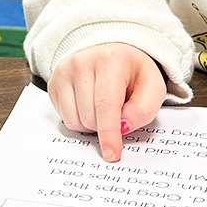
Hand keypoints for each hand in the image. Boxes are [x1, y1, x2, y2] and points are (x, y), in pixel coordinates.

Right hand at [48, 42, 166, 162]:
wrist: (111, 52)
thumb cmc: (132, 72)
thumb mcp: (152, 86)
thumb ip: (144, 108)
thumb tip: (123, 127)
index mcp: (111, 60)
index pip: (106, 104)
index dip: (109, 133)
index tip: (111, 154)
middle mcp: (83, 62)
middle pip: (90, 116)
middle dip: (105, 126)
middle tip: (117, 112)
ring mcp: (64, 71)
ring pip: (75, 120)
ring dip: (91, 125)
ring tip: (102, 107)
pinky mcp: (54, 81)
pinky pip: (64, 118)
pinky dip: (79, 119)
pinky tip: (88, 105)